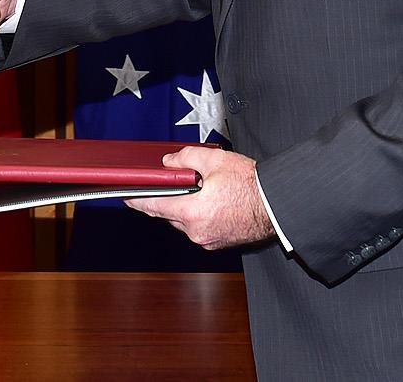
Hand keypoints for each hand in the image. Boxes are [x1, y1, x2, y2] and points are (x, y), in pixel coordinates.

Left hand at [125, 146, 272, 250]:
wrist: (278, 205)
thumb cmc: (252, 185)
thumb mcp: (215, 160)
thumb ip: (186, 159)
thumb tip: (169, 163)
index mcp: (192, 212)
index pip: (154, 206)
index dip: (136, 200)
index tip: (124, 196)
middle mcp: (197, 232)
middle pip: (168, 214)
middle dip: (166, 198)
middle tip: (167, 184)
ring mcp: (208, 240)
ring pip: (183, 222)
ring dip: (184, 207)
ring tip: (196, 189)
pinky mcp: (219, 243)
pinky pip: (198, 228)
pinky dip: (197, 216)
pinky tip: (208, 202)